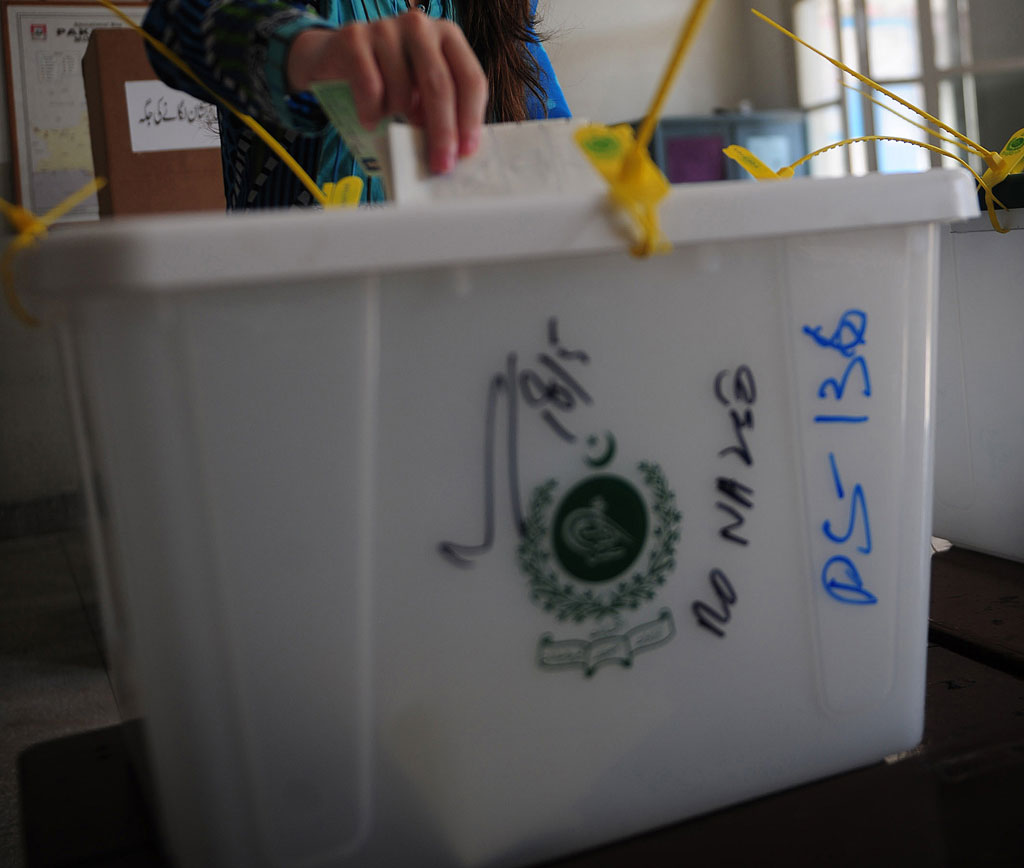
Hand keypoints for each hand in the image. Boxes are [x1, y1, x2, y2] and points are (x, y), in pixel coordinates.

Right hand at [287, 12, 486, 173]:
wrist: (338, 59)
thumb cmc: (391, 80)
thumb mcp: (423, 90)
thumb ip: (444, 110)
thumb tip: (456, 152)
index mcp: (448, 36)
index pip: (470, 79)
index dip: (470, 118)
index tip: (465, 152)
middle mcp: (420, 26)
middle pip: (440, 86)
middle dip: (442, 131)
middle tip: (440, 165)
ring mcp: (386, 28)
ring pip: (403, 91)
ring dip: (399, 118)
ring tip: (391, 118)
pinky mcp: (355, 38)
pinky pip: (370, 88)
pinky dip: (371, 113)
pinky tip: (370, 120)